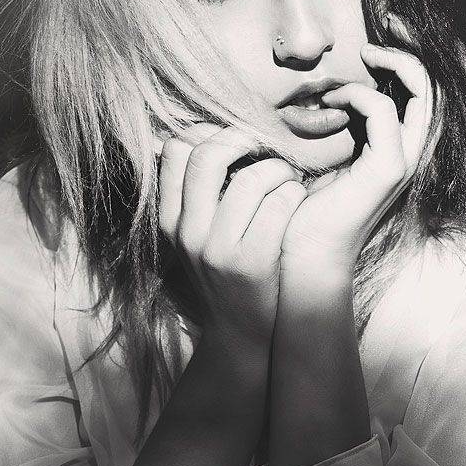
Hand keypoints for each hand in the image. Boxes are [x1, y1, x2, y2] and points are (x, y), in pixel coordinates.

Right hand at [158, 123, 308, 349]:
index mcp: (170, 220)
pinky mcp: (252, 263)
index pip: (175, 150)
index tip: (234, 141)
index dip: (208, 133)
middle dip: (244, 140)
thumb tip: (207, 133)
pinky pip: (279, 204)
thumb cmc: (225, 271)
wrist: (239, 332)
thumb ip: (196, 193)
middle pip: (209, 156)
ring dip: (280, 169)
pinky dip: (294, 194)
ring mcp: (218, 250)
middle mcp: (187, 232)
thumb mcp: (195, 235)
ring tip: (288, 177)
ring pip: (252, 178)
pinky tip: (295, 200)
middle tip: (266, 146)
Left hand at [279, 15, 437, 277]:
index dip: (408, 60)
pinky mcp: (387, 169)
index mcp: (395, 150)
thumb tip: (319, 94)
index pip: (419, 95)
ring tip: (366, 54)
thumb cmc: (306, 209)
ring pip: (423, 95)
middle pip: (432, 89)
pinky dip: (359, 94)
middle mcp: (407, 154)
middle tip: (389, 23)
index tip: (380, 35)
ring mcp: (402, 162)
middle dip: (413, 50)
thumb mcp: (323, 156)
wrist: (305, 254)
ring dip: (394, 65)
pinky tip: (334, 99)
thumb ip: (334, 127)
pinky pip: (382, 112)